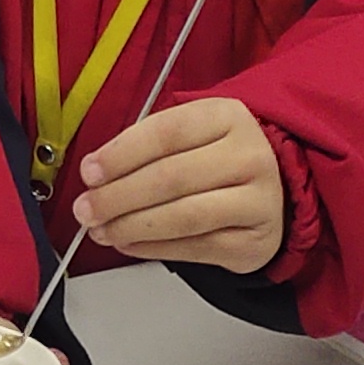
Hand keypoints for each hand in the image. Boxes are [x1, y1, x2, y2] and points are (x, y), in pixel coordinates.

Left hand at [74, 97, 286, 274]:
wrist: (277, 188)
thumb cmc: (219, 156)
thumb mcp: (192, 132)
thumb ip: (147, 146)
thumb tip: (97, 175)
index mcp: (227, 117)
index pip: (166, 133)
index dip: (121, 154)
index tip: (89, 172)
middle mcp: (249, 156)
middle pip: (171, 178)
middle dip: (118, 197)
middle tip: (86, 209)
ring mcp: (258, 201)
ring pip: (183, 216)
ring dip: (132, 226)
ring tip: (102, 230)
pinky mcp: (255, 241)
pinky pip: (195, 248)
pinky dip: (154, 247)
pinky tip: (129, 243)